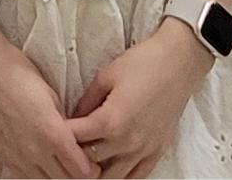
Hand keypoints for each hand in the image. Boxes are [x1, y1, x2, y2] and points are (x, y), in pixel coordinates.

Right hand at [0, 30, 97, 177]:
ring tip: (59, 163)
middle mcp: (34, 152)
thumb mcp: (52, 95)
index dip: (92, 169)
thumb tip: (74, 139)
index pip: (81, 172)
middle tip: (80, 163)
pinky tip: (38, 161)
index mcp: (52, 134)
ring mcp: (15, 156)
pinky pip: (22, 177)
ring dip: (56, 176)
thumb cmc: (19, 73)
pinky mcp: (0, 155)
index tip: (94, 161)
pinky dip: (35, 174)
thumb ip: (65, 123)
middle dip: (77, 175)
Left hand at [67, 22, 209, 179]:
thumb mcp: (105, 76)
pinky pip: (135, 177)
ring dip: (96, 171)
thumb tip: (73, 118)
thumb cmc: (142, 64)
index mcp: (110, 121)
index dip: (60, 135)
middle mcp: (126, 142)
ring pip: (111, 178)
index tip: (53, 130)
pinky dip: (120, 176)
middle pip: (89, 163)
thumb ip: (86, 102)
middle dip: (74, 155)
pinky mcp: (157, 153)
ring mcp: (143, 151)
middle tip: (66, 146)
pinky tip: (110, 169)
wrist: (179, 63)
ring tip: (86, 159)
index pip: (74, 140)